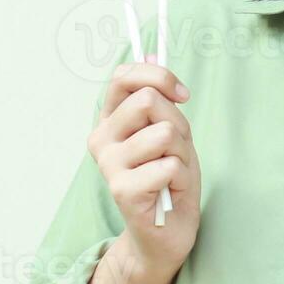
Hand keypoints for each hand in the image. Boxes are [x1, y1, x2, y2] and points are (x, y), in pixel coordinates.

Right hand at [87, 62, 200, 276]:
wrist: (166, 233)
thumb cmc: (169, 180)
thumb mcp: (170, 132)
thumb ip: (160, 97)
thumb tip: (151, 50)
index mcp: (110, 121)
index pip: (124, 76)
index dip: (158, 76)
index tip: (182, 95)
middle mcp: (101, 139)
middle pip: (149, 101)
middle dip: (178, 123)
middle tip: (175, 152)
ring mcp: (109, 165)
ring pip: (165, 133)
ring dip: (182, 154)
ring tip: (172, 174)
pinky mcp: (122, 190)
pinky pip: (170, 165)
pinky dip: (182, 179)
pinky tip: (170, 193)